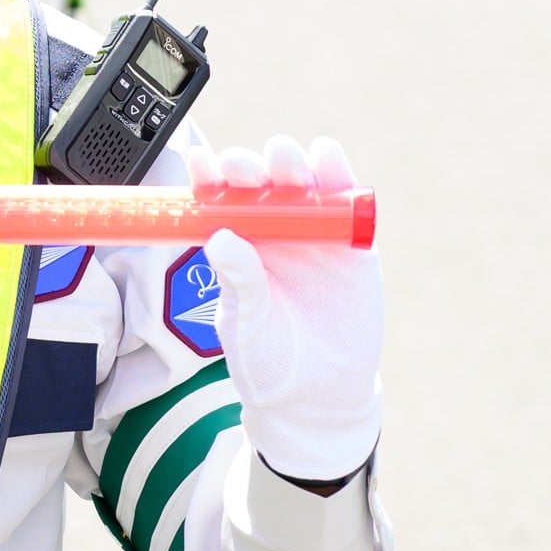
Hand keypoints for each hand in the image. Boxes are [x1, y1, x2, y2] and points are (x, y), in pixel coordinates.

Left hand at [191, 135, 381, 483]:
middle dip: (250, 168)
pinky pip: (344, 203)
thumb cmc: (268, 360)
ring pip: (301, 185)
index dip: (208, 178)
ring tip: (283, 156)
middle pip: (259, 186)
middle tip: (242, 165)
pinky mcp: (352, 244)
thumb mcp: (247, 324)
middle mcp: (271, 232)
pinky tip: (328, 156)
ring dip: (292, 164)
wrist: (319, 394)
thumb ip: (239, 282)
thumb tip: (220, 237)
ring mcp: (313, 234)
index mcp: (236, 247)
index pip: (217, 202)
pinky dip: (338, 175)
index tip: (198, 163)